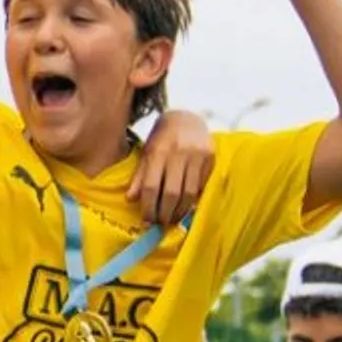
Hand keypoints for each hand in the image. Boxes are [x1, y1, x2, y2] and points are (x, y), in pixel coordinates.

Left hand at [131, 107, 215, 226]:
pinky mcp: (210, 158)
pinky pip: (202, 186)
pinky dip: (193, 199)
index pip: (151, 186)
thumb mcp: (147, 152)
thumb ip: (139, 175)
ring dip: (180, 211)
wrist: (187, 118)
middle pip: (171, 193)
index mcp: (158, 151)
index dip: (148, 207)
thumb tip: (130, 199)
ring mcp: (197, 155)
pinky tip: (186, 205)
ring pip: (189, 193)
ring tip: (172, 218)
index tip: (146, 220)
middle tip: (160, 223)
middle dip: (164, 213)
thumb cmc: (162, 138)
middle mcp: (178, 153)